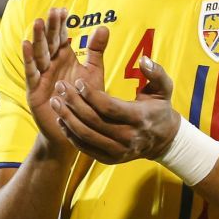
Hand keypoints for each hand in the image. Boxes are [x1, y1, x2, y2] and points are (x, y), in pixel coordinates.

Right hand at [24, 9, 100, 158]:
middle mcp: (51, 64)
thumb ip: (96, 51)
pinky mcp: (34, 90)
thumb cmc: (84, 100)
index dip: (61, 24)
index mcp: (64, 58)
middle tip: (52, 12)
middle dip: (50, 27)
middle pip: (49, 42)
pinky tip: (26, 44)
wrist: (75, 128)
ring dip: (38, 39)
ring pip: (39, 54)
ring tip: (38, 22)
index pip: (61, 37)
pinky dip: (29, 59)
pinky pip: (31, 72)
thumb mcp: (93, 73)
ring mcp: (41, 76)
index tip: (63, 10)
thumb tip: (104, 27)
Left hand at [49, 34, 181, 164]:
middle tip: (60, 87)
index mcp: (140, 118)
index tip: (78, 81)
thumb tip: (143, 59)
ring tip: (55, 102)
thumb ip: (156, 72)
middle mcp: (128, 138)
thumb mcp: (164, 88)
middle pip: (93, 121)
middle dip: (73, 103)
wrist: (163, 140)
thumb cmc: (160, 109)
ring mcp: (118, 151)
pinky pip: (85, 147)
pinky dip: (71, 134)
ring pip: (86, 135)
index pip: (108, 107)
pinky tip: (61, 119)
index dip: (90, 94)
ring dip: (67, 118)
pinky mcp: (110, 159)